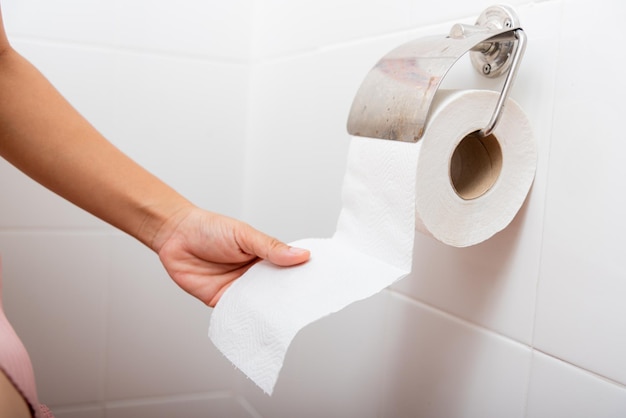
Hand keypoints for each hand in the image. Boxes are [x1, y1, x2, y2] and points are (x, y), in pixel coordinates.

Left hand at [153, 207, 309, 306]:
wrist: (175, 235)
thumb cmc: (209, 228)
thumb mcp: (244, 235)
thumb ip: (271, 248)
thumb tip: (302, 255)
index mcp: (263, 256)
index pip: (288, 269)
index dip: (302, 277)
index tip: (319, 285)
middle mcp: (253, 274)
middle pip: (276, 291)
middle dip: (288, 299)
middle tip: (305, 308)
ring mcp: (237, 289)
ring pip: (258, 305)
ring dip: (268, 311)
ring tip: (284, 320)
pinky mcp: (221, 301)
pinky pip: (237, 314)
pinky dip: (245, 319)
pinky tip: (255, 325)